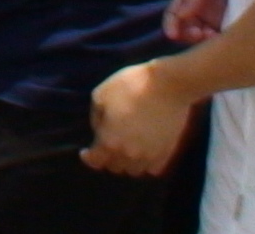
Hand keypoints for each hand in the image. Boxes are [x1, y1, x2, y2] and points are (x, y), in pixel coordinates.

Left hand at [81, 61, 197, 176]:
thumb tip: (99, 130)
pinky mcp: (168, 151)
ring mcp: (150, 155)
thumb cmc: (131, 86)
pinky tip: (143, 153)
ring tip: (126, 150)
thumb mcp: (101, 95)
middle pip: (115, 167)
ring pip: (135, 170)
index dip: (89, 157)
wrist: (168, 85)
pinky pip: (153, 168)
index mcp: (110, 141)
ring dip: (128, 163)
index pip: (96, 161)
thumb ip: (96, 117)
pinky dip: (146, 164)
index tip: (86, 153)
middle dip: (108, 158)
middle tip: (108, 146)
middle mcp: (129, 154)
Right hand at [165, 0, 238, 43]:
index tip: (173, 34)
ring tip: (212, 36)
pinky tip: (225, 38)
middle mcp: (204, 10)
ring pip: (205, 38)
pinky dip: (221, 43)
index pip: (175, 14)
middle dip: (188, 35)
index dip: (171, 25)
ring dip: (204, 42)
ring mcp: (221, 18)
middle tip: (198, 35)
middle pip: (188, 29)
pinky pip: (226, 38)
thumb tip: (180, 15)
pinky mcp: (239, 24)